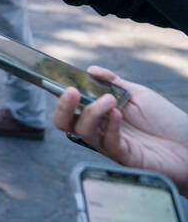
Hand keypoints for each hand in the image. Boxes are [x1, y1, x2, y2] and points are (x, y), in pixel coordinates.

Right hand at [54, 66, 187, 195]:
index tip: (62, 81)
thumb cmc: (167, 121)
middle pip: (65, 123)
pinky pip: (109, 143)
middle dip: (63, 107)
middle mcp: (100, 130)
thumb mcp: (139, 94)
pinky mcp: (125, 157)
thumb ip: (114, 82)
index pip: (71, 106)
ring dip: (92, 113)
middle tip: (72, 92)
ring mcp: (110, 144)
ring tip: (110, 100)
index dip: (61, 96)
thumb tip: (91, 70)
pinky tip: (119, 114)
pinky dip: (111, 126)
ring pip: (84, 132)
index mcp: (100, 114)